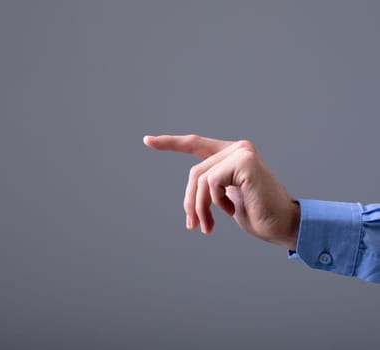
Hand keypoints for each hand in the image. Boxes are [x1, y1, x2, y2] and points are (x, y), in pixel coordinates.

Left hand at [143, 134, 299, 250]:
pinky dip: (215, 202)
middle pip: (195, 172)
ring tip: (207, 225)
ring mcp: (241, 152)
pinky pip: (211, 182)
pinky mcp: (244, 162)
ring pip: (200, 179)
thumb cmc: (256, 214)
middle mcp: (237, 148)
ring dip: (199, 207)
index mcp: (231, 154)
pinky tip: (230, 210)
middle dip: (190, 201)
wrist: (282, 226)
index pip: (195, 144)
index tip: (147, 140)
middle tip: (193, 225)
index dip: (170, 143)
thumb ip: (210, 186)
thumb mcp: (225, 198)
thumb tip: (191, 195)